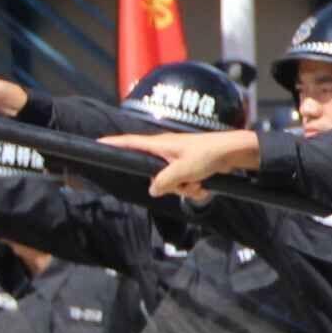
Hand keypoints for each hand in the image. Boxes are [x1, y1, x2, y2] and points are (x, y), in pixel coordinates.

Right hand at [103, 128, 263, 200]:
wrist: (234, 153)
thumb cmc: (207, 154)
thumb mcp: (182, 170)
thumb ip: (164, 181)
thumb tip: (152, 190)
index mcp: (160, 145)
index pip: (130, 143)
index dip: (113, 143)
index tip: (96, 142)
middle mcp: (166, 151)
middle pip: (153, 175)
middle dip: (168, 185)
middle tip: (183, 183)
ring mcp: (178, 160)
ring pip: (171, 183)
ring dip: (185, 188)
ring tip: (199, 183)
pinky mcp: (190, 168)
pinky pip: (184, 185)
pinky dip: (194, 188)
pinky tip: (205, 185)